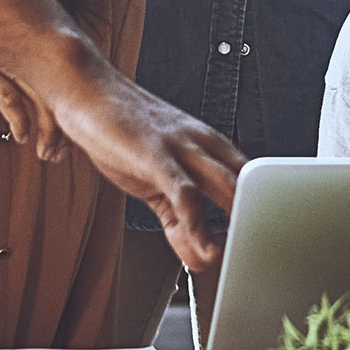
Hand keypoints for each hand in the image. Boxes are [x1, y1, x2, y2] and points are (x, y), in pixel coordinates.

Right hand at [0, 9, 60, 157]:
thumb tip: (11, 95)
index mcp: (12, 43)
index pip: (52, 74)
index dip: (62, 105)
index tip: (61, 134)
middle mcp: (9, 46)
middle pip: (52, 85)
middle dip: (60, 122)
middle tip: (58, 152)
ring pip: (37, 93)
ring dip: (45, 127)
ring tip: (44, 152)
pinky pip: (8, 96)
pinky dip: (20, 119)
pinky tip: (22, 137)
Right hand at [22, 39, 244, 269]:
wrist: (87, 91)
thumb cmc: (122, 131)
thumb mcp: (155, 181)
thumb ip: (178, 220)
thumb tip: (196, 255)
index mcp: (208, 145)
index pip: (250, 181)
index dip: (262, 212)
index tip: (261, 244)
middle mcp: (202, 143)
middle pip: (247, 183)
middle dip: (258, 221)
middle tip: (258, 256)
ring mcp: (180, 146)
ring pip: (224, 185)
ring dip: (235, 225)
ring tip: (238, 258)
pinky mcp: (156, 154)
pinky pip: (185, 192)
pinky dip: (197, 224)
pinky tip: (202, 248)